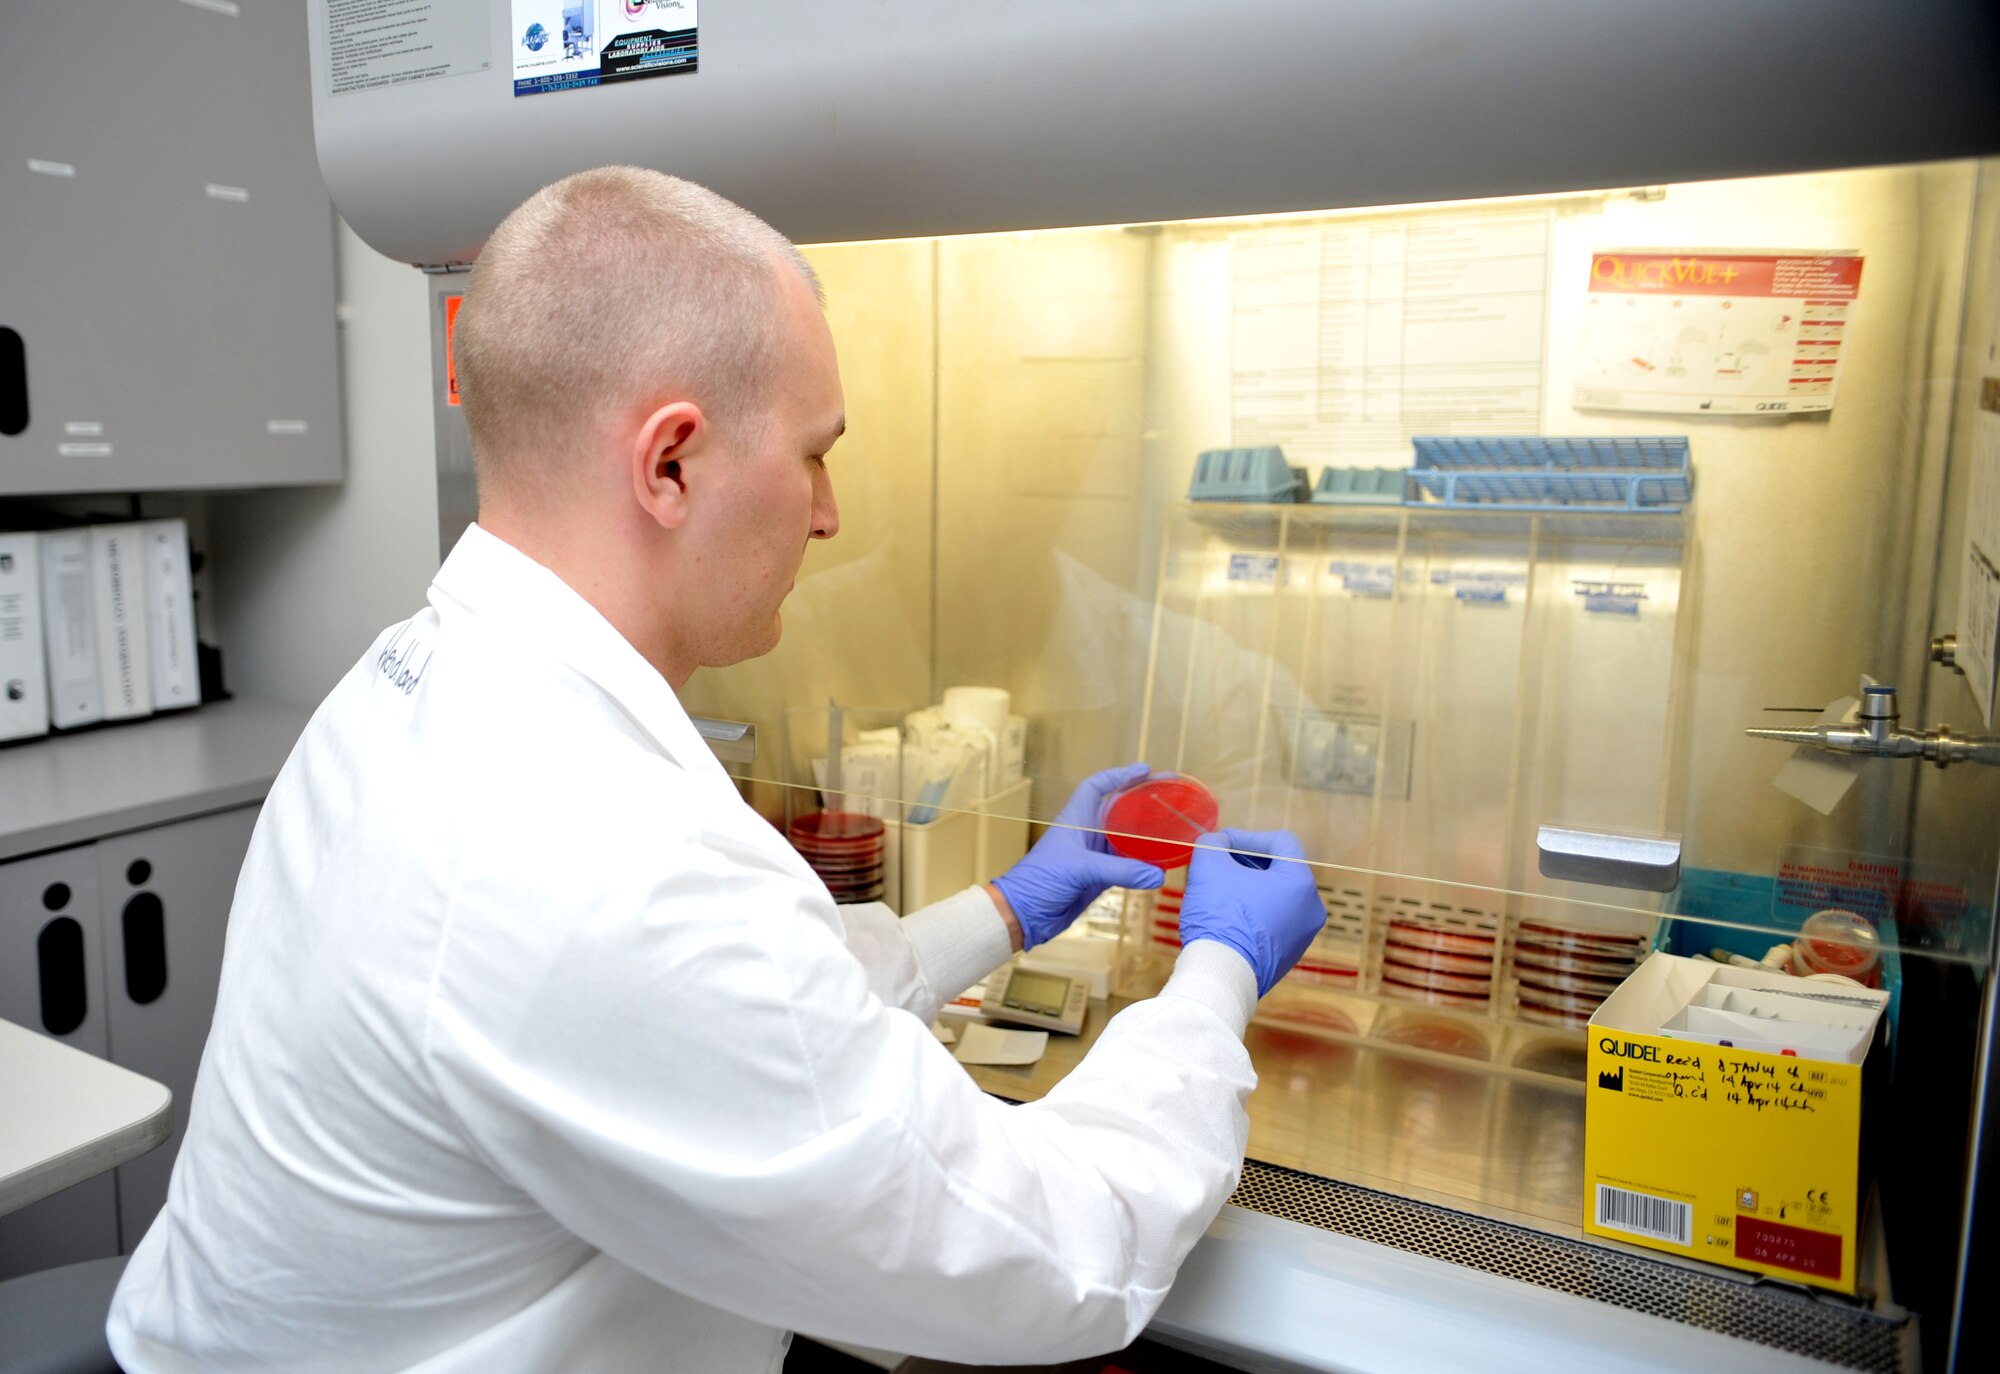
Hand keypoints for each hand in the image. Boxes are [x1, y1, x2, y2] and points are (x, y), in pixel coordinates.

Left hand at [991, 764, 1165, 948]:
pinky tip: (1158, 867)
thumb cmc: (1039, 880)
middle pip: (1117, 811)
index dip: (1118, 775)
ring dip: (1144, 837)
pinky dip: (1141, 866)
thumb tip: (1156, 873)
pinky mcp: (1097, 878)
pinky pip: (1125, 867)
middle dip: (1140, 804)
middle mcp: (1086, 834)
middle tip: (1167, 798)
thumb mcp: (1080, 869)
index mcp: (1076, 819)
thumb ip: (1120, 870)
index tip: (1143, 770)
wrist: (1023, 914)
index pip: (1096, 787)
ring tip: (1170, 830)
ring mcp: (1092, 857)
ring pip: (1124, 840)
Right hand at [1178, 829, 1324, 996]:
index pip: (1281, 842)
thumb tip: (1217, 842)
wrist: (1221, 977)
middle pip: (1280, 869)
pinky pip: (1273, 922)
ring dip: (1248, 888)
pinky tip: (1226, 918)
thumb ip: (1214, 843)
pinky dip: (1252, 913)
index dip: (1248, 836)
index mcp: (1301, 884)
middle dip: (1246, 863)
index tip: (1223, 844)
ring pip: (1275, 897)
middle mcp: (1311, 909)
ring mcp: (1302, 936)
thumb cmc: (1220, 918)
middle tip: (1219, 865)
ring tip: (1218, 891)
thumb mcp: (1209, 867)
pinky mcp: (1288, 956)